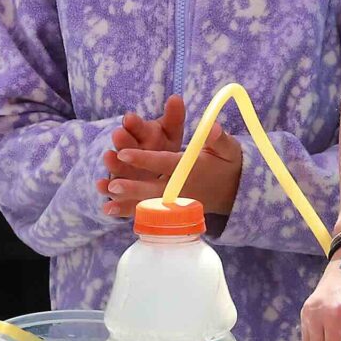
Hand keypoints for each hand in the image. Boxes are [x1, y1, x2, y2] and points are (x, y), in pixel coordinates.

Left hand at [103, 126, 241, 216]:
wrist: (234, 191)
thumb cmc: (227, 164)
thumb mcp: (228, 149)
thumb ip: (219, 139)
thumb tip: (213, 127)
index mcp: (192, 169)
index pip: (165, 163)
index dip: (145, 159)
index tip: (124, 154)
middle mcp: (182, 188)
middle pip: (154, 189)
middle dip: (133, 188)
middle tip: (112, 185)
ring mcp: (175, 201)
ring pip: (149, 203)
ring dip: (127, 203)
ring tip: (106, 203)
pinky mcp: (171, 209)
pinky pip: (148, 212)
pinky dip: (129, 212)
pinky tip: (109, 210)